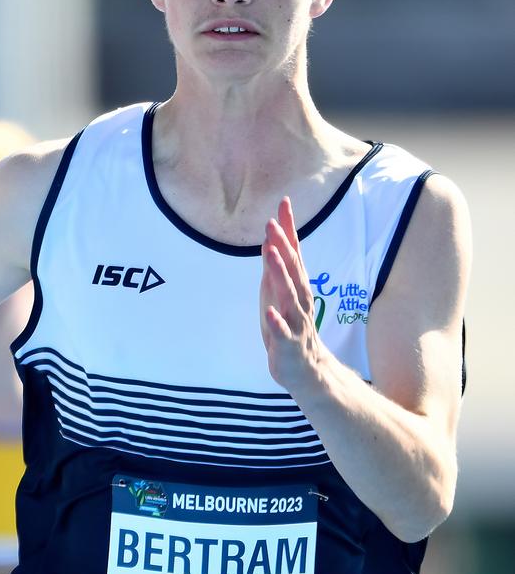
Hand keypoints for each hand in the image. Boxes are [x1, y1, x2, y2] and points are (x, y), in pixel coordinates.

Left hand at [260, 197, 323, 390]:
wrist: (305, 371)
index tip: (284, 203)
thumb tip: (270, 240)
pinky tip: (268, 312)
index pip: (294, 251)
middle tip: (272, 223)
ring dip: (280, 274)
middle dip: (283, 246)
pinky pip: (282, 331)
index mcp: (296, 286)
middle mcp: (300, 299)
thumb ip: (274, 269)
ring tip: (270, 255)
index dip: (289, 228)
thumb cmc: (287, 328)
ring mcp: (295, 321)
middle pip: (292, 268)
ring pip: (288, 295)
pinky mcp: (288, 344)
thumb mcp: (276, 295)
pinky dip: (275, 321)